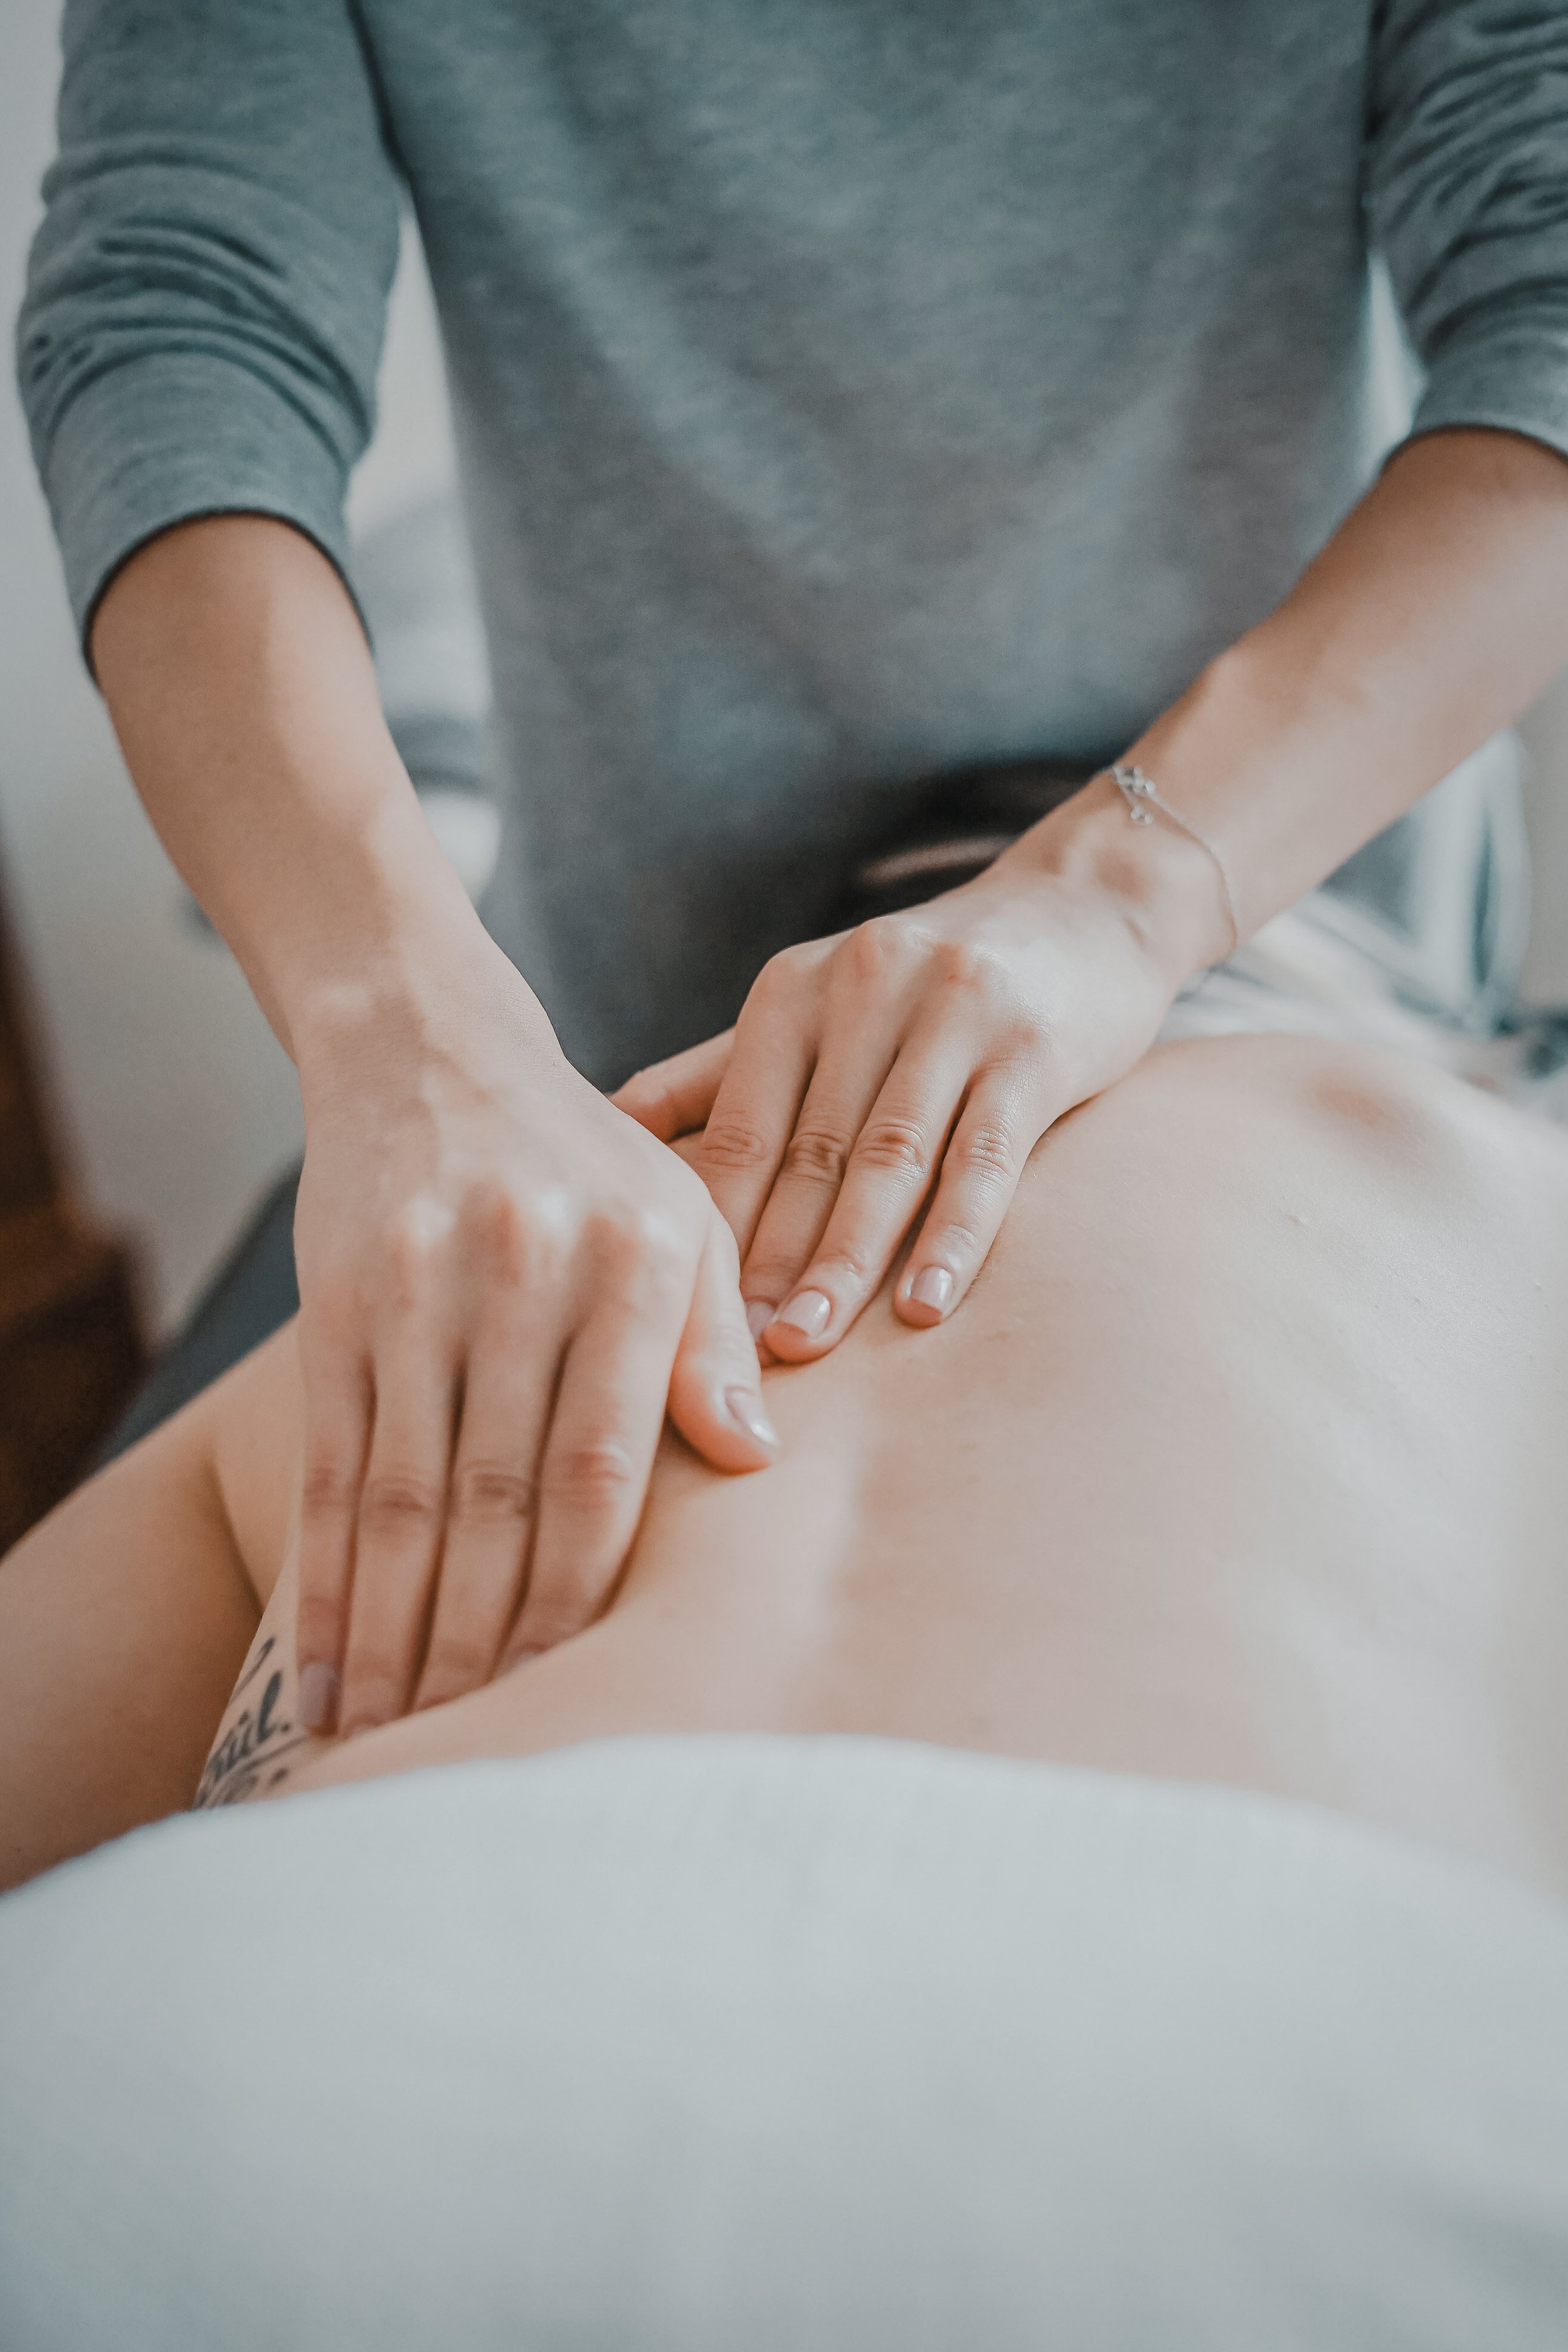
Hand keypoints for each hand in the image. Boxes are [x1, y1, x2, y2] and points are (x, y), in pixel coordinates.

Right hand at [291, 940, 777, 1738]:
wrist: (430, 1051)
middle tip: (475, 1752)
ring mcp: (420, 1291)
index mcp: (633, 1264)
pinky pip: (331, 1467)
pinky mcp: (337, 1304)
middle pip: (498, 1499)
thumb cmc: (586, 1162)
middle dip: (483, 1642)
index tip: (573, 1693)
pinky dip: (326, 1579)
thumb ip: (717, 1340)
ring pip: (404, 1498)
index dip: (580, 1593)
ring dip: (395, 1634)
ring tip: (390, 1740)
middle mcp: (524, 1276)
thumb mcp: (683, 1219)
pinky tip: (325, 1668)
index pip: (603, 1467)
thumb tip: (756, 1462)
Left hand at [614, 813, 1194, 1360]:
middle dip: (766, 1260)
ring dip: (845, 1260)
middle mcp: (865, 989)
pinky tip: (924, 1306)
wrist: (1085, 907)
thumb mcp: (816, 1007)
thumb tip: (604, 1133)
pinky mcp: (1035, 1046)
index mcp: (793, 991)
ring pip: (889, 1158)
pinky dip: (954, 1236)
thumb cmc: (927, 984)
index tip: (677, 1318)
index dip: (709, 1226)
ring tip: (807, 1343)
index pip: (738, 1127)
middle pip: (807, 1152)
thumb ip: (718, 1074)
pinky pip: (986, 1156)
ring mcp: (954, 1014)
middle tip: (731, 1356)